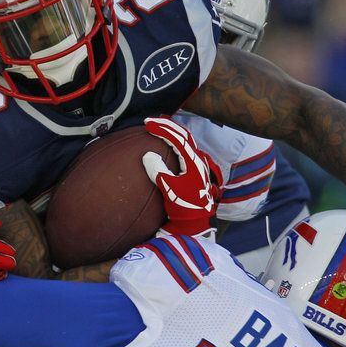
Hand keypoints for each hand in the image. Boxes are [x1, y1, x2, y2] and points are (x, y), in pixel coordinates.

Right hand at [142, 116, 218, 234]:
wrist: (195, 224)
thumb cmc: (183, 208)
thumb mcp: (169, 190)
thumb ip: (158, 171)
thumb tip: (148, 155)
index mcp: (194, 162)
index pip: (178, 138)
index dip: (162, 128)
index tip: (147, 124)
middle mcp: (198, 161)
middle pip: (184, 135)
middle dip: (167, 126)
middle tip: (150, 122)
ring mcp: (197, 166)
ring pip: (185, 142)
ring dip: (171, 133)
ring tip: (157, 128)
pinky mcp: (193, 173)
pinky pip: (184, 151)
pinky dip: (173, 143)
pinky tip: (164, 145)